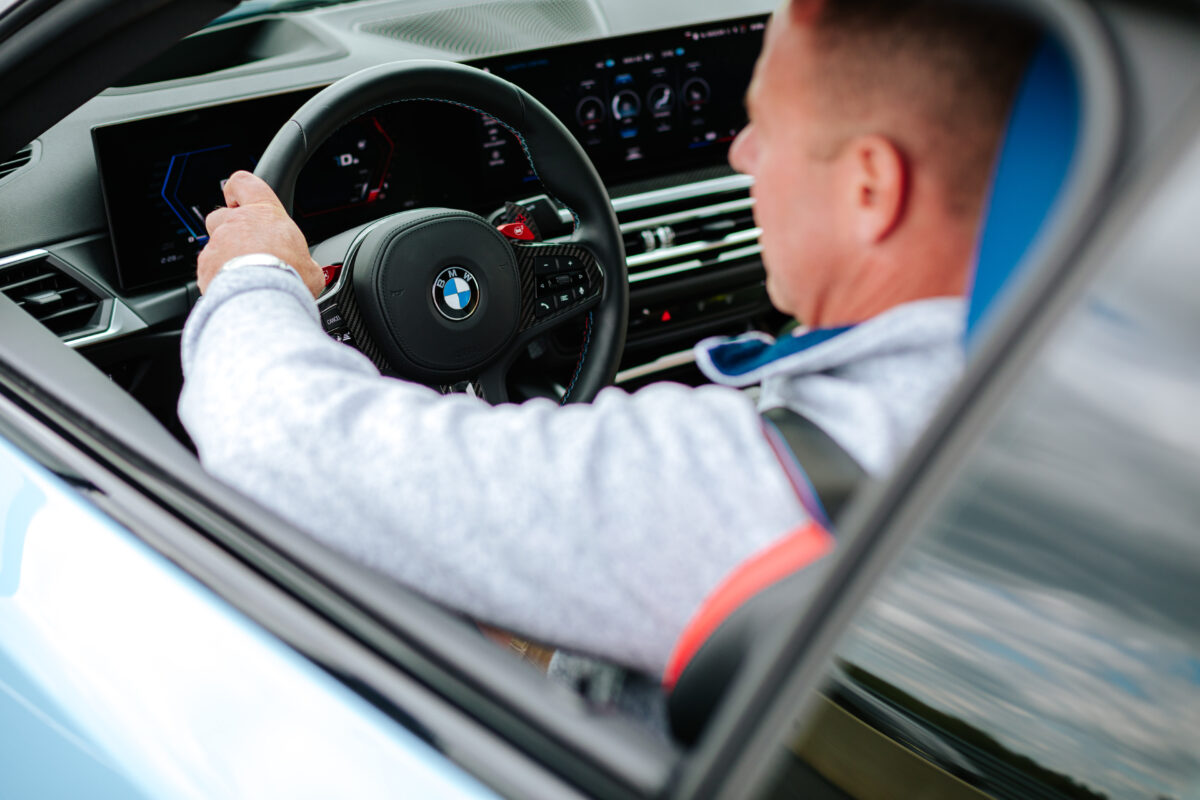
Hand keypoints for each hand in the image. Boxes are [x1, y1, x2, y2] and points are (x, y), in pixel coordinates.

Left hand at [198, 171, 324, 298]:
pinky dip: (218, 277)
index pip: (244, 183)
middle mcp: (237, 223)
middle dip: (229, 230)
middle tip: (247, 248)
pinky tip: (236, 290)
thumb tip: (310, 271)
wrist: (263, 298)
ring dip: (225, 257)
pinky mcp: (205, 266)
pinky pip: (209, 268)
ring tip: (243, 277)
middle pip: (221, 215)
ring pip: (214, 244)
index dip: (238, 190)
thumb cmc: (289, 278)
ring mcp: (218, 244)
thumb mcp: (310, 268)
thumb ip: (304, 262)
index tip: (240, 199)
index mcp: (264, 215)